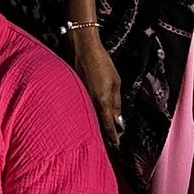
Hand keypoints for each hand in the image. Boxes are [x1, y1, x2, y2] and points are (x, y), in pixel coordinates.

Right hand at [65, 0, 123, 155]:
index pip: (108, 126)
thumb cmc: (101, 62)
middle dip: (104, 137)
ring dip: (94, 127)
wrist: (82, 47)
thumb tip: (119, 120)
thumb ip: (117, 102)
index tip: (116, 147)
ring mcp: (80, 98)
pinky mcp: (74, 92)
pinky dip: (86, 116)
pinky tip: (87, 118)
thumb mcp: (115, 81)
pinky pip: (81, 109)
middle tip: (109, 146)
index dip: (113, 138)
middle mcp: (90, 102)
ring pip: (88, 118)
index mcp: (102, 101)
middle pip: (97, 126)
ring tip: (99, 137)